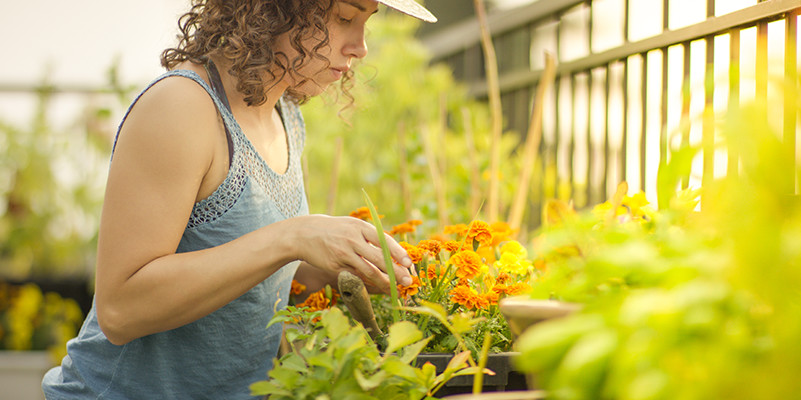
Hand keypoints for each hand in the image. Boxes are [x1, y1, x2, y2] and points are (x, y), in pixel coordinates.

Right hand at [291, 215, 412, 293]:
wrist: (304, 233)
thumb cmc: (335, 230)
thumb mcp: (352, 225)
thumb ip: (370, 236)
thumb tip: (394, 251)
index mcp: (360, 227)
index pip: (384, 240)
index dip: (397, 253)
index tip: (409, 263)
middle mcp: (353, 240)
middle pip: (379, 258)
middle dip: (396, 271)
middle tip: (408, 281)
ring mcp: (344, 254)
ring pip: (368, 271)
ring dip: (384, 282)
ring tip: (395, 289)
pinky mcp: (336, 266)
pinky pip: (356, 277)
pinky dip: (369, 283)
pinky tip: (378, 288)